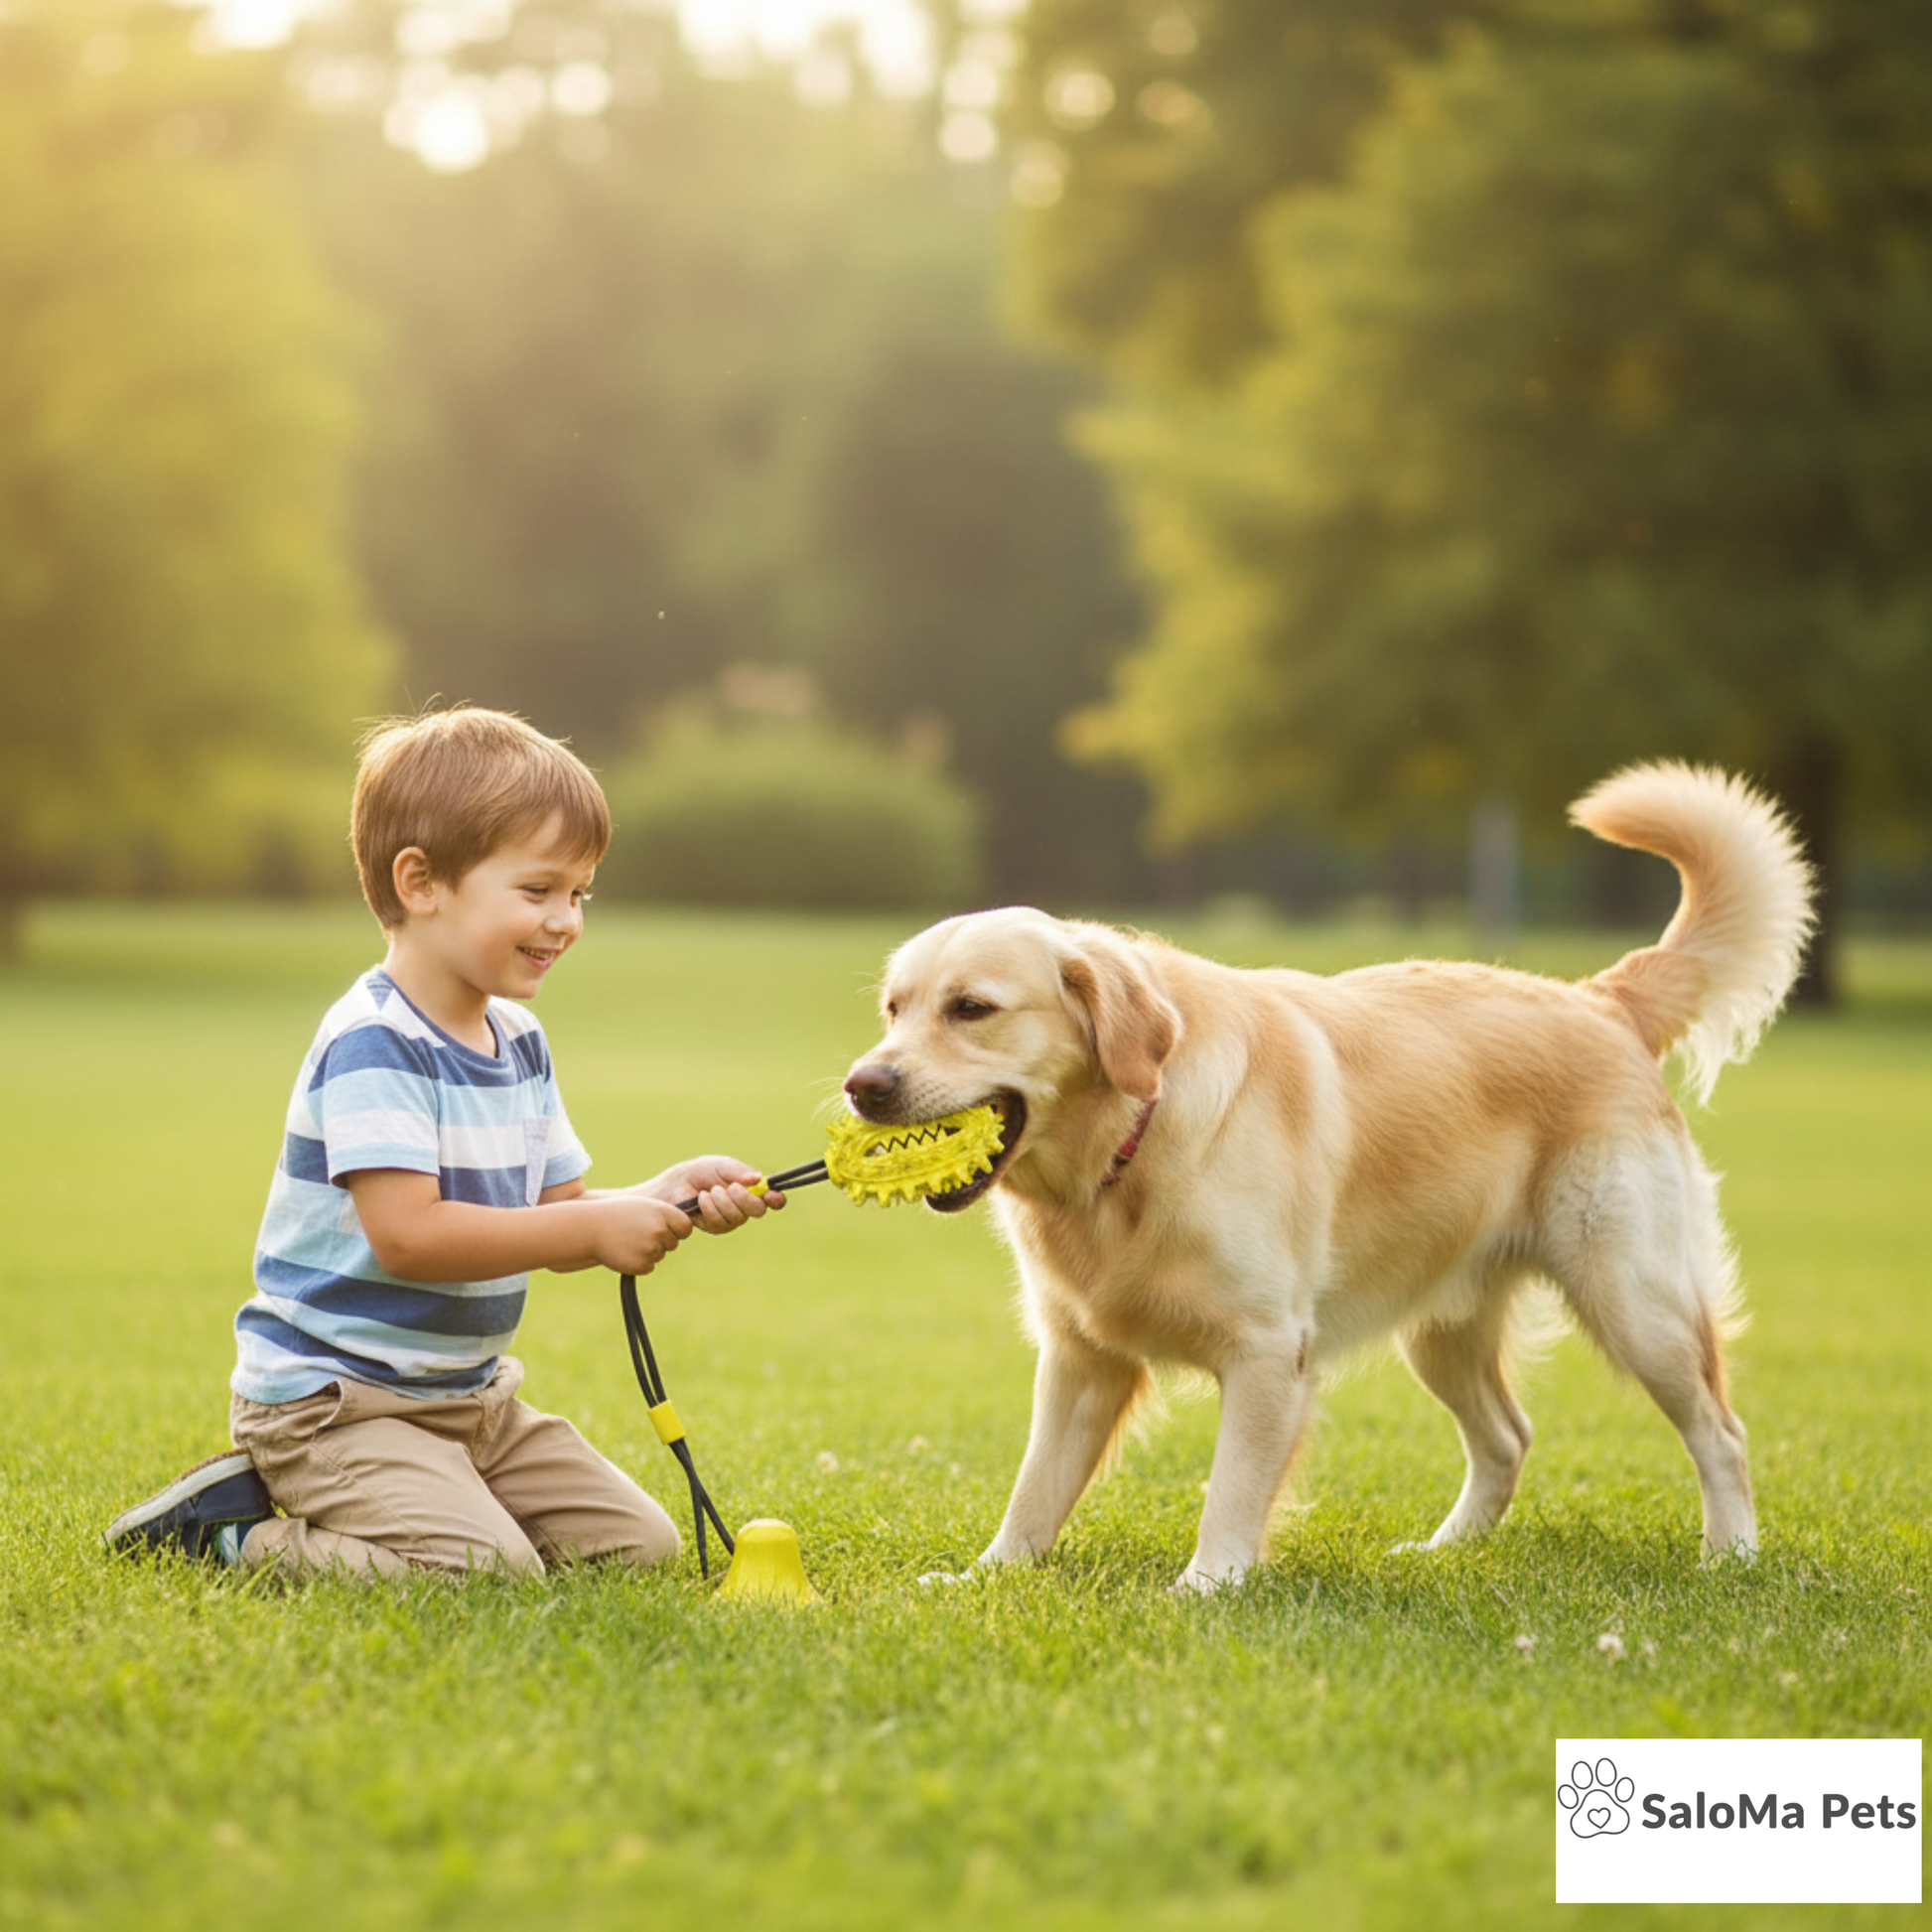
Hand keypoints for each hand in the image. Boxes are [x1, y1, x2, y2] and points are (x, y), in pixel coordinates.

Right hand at [584, 1191, 698, 1276]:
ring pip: (660, 1255)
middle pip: (673, 1243)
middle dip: (660, 1241)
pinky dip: (639, 1262)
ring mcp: (651, 1249)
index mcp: (663, 1213)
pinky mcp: (642, 1265)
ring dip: (648, 1251)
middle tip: (638, 1233)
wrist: (589, 1229)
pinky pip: (648, 1266)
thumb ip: (665, 1216)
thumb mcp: (644, 1206)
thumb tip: (684, 1229)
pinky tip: (624, 1251)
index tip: (665, 1229)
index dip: (677, 1230)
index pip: (685, 1228)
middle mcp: (660, 1230)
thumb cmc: (617, 1214)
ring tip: (628, 1240)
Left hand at [649, 1156, 786, 1233]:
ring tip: (710, 1191)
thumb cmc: (699, 1172)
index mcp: (750, 1189)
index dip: (776, 1199)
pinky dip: (711, 1208)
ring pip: (739, 1217)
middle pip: (759, 1210)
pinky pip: (721, 1222)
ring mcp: (731, 1218)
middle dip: (745, 1199)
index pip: (772, 1199)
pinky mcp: (716, 1228)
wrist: (675, 1185)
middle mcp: (744, 1206)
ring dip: (723, 1201)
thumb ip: (739, 1172)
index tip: (770, 1195)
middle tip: (732, 1188)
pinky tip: (701, 1199)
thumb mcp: (720, 1165)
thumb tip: (759, 1179)